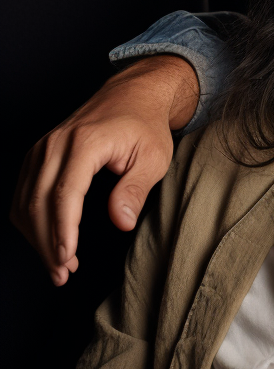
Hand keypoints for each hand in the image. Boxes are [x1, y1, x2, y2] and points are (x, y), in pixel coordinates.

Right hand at [9, 55, 198, 284]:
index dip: (62, 230)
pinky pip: (25, 193)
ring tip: (59, 266)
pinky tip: (49, 241)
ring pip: (26, 201)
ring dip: (37, 237)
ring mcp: (43, 148)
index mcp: (84, 143)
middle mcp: (56, 144)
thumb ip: (135, 189)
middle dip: (47, 243)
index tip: (66, 258)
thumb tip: (121, 222)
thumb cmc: (146, 126)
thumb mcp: (154, 157)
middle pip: (38, 202)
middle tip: (62, 273)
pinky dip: (32, 221)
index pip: (65, 194)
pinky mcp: (39, 155)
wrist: (132, 95)